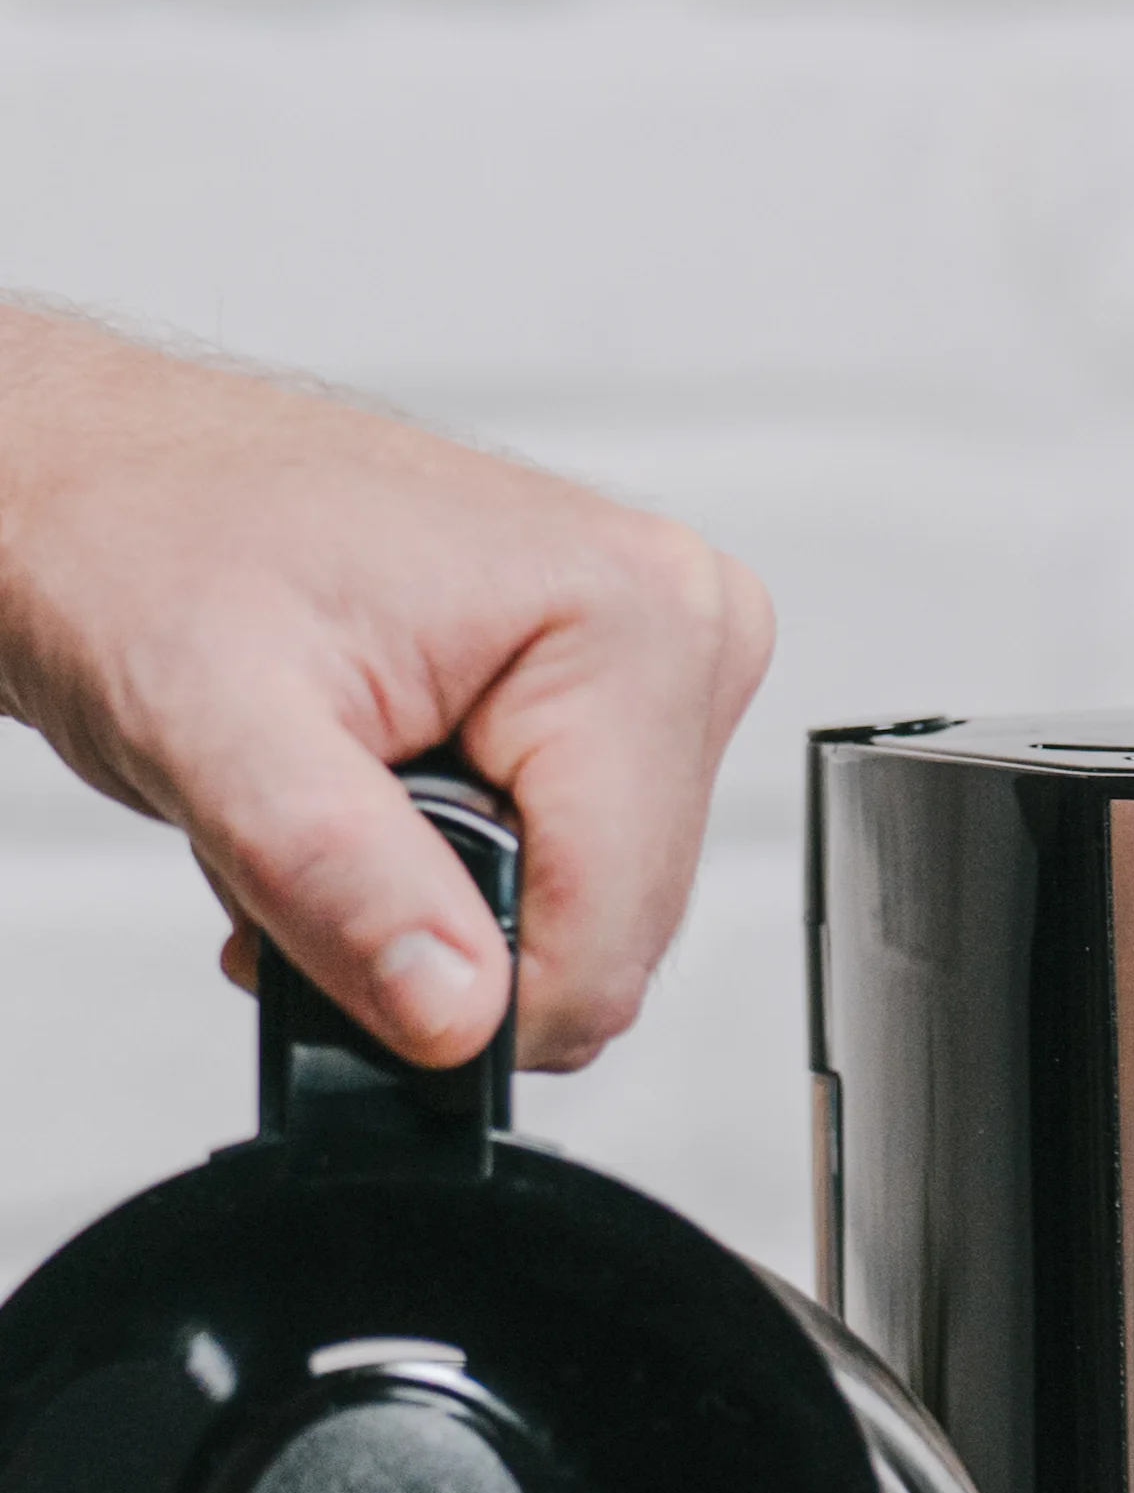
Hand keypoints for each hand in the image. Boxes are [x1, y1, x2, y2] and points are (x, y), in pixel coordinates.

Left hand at [0, 302, 773, 1076]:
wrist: (99, 480)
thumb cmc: (140, 545)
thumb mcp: (209, 719)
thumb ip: (338, 875)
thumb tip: (456, 1012)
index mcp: (631, 616)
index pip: (608, 942)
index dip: (459, 1000)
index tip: (320, 932)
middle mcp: (675, 635)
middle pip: (609, 946)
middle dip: (439, 948)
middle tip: (303, 850)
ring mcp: (654, 674)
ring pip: (582, 934)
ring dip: (430, 922)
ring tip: (323, 814)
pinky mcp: (611, 710)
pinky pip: (561, 890)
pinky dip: (444, 892)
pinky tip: (365, 811)